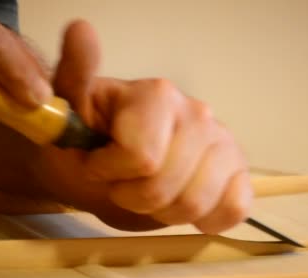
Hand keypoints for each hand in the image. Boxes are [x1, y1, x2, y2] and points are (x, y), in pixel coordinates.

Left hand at [49, 21, 251, 233]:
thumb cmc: (86, 146)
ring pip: (197, 202)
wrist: (107, 173)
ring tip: (149, 194)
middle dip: (134, 197)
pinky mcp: (240, 174)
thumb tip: (80, 28)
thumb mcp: (68, 114)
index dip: (111, 172)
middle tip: (122, 183)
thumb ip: (75, 74)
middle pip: (166, 185)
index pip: (141, 157)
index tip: (98, 164)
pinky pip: (235, 208)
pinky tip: (184, 207)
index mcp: (159, 95)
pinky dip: (206, 219)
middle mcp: (199, 113)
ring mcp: (224, 144)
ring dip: (162, 212)